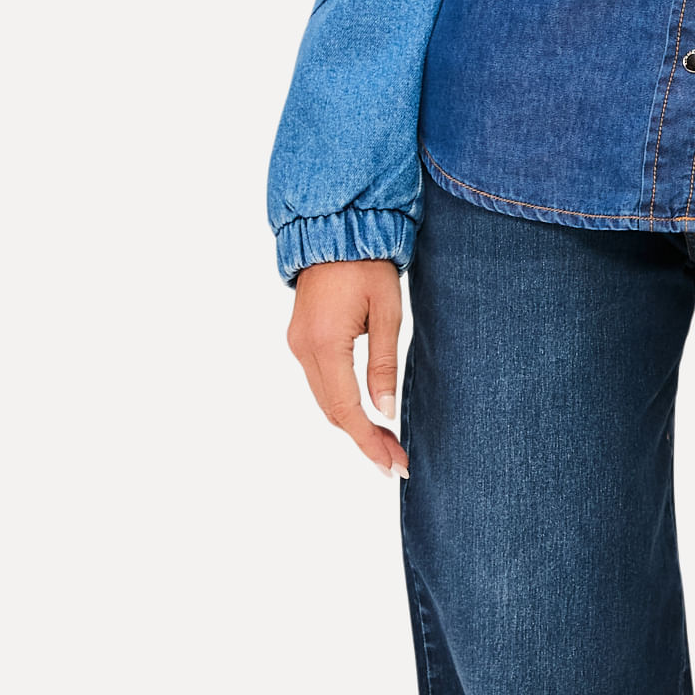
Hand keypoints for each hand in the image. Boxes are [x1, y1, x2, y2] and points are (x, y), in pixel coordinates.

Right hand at [287, 259, 407, 474]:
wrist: (335, 230)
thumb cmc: (367, 265)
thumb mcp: (387, 312)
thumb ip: (384, 363)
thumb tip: (384, 411)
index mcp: (326, 343)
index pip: (347, 409)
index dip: (370, 441)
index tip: (393, 464)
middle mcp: (304, 349)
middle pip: (333, 411)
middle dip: (365, 440)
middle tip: (397, 462)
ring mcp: (298, 345)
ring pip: (325, 400)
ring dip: (353, 425)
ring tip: (387, 445)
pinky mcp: (301, 339)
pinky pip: (321, 383)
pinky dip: (342, 405)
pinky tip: (366, 416)